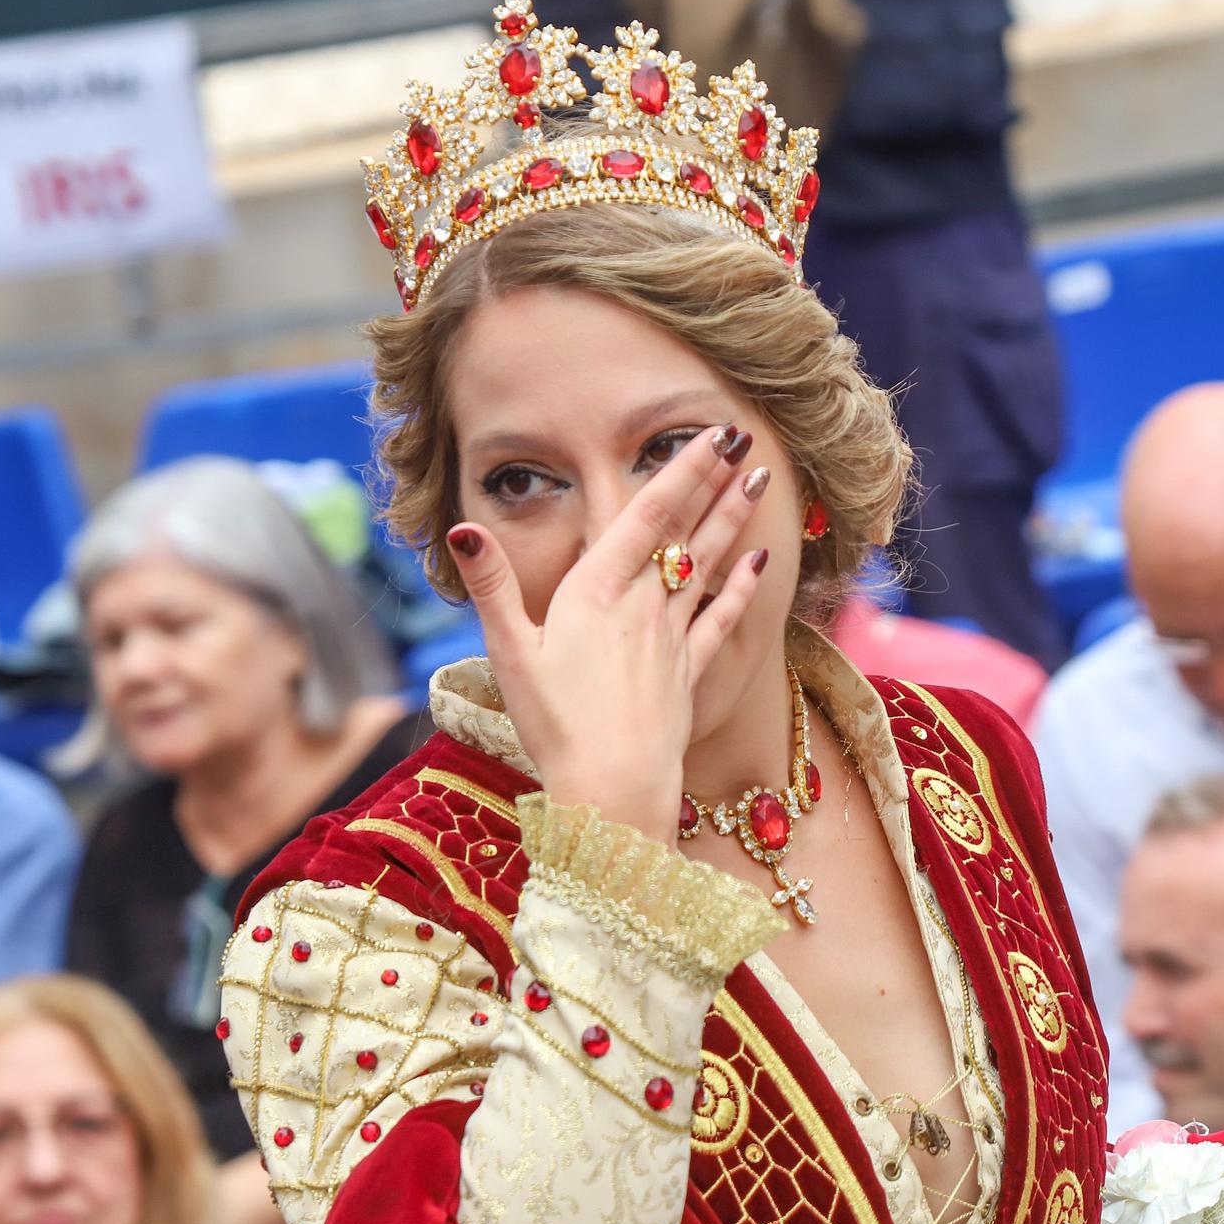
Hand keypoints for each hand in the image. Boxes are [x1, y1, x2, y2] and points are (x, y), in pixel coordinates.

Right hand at [446, 424, 770, 839]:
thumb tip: (463, 530)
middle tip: (742, 440)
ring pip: (706, 565)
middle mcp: (640, 604)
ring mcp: (670, 637)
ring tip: (760, 481)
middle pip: (682, 532)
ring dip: (732, 521)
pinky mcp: (688, 673)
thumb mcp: (508, 651)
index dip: (681, 472)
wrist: (611, 787)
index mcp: (594, 591)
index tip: (710, 436)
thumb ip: (491, 586)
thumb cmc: (553, 722)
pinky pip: (719, 620)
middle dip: (713, 483)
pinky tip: (759, 562)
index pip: (645, 516)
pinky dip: (740, 589)